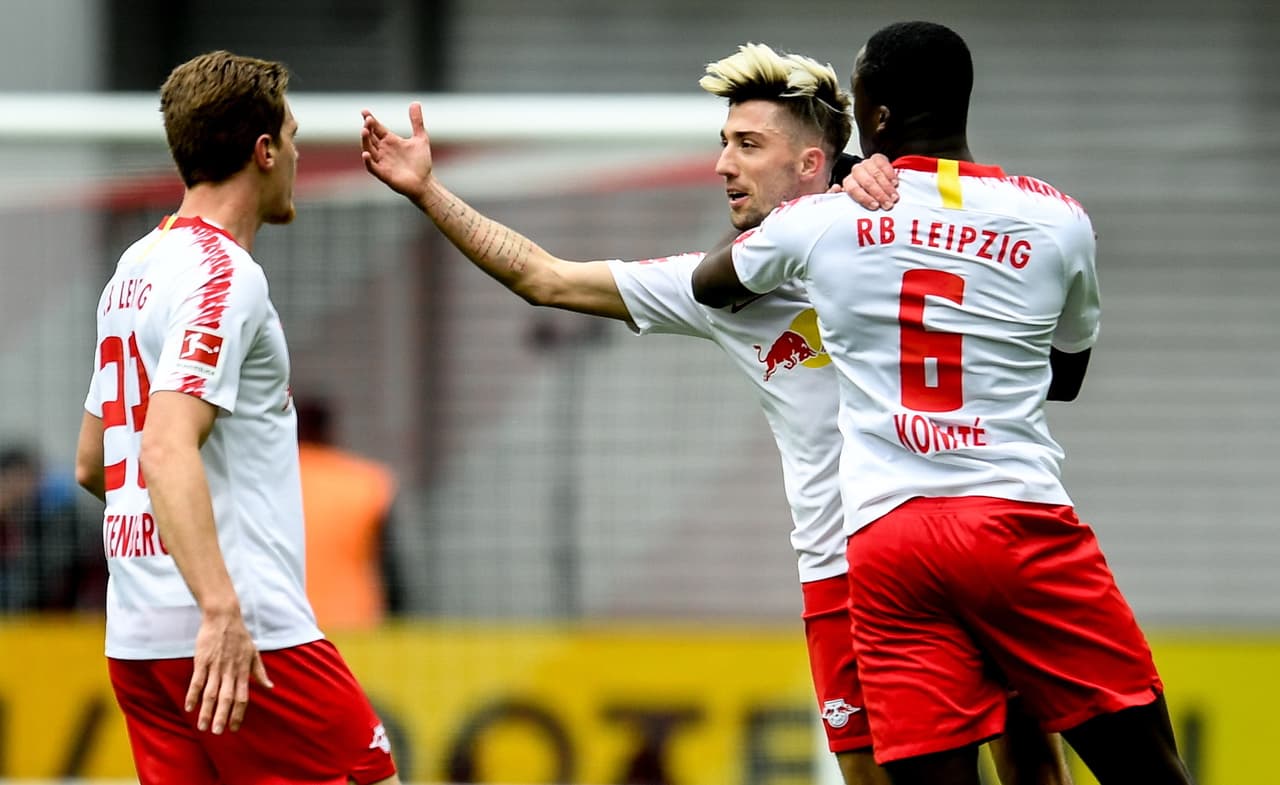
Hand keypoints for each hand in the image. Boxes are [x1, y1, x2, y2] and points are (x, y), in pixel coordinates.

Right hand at [185, 608, 272, 733]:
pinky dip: (193, 695)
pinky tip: (189, 708)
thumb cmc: (240, 636)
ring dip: (206, 711)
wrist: (224, 617)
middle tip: (217, 733)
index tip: (234, 728)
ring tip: (202, 727)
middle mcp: (230, 671)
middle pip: (226, 698)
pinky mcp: (202, 661)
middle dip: (222, 717)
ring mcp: (215, 666)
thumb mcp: (254, 653)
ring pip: (211, 693)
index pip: (242, 697)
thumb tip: (270, 688)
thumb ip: (260, 672)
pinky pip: (197, 681)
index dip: (238, 713)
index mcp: (243, 671)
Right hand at [361, 102, 433, 201]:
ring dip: (365, 141)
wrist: (425, 182)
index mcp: (390, 141)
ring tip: (364, 131)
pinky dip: (368, 161)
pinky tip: (366, 154)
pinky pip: (372, 167)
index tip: (364, 111)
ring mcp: (382, 162)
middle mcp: (383, 150)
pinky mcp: (383, 174)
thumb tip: (415, 102)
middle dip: (367, 129)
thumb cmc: (421, 162)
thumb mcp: (420, 138)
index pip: (376, 128)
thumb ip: (417, 122)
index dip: (370, 120)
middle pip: (370, 137)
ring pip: (369, 150)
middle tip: (367, 120)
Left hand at [841, 153, 897, 209]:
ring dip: (887, 187)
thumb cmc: (867, 197)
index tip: (875, 206)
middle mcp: (856, 172)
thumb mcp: (854, 202)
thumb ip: (841, 198)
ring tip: (894, 197)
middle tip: (888, 204)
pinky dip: (890, 175)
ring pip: (876, 174)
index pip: (852, 188)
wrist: (878, 185)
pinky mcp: (878, 159)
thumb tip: (835, 188)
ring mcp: (867, 164)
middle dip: (879, 194)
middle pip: (867, 182)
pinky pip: (883, 164)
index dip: (864, 198)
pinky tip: (895, 183)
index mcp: (848, 183)